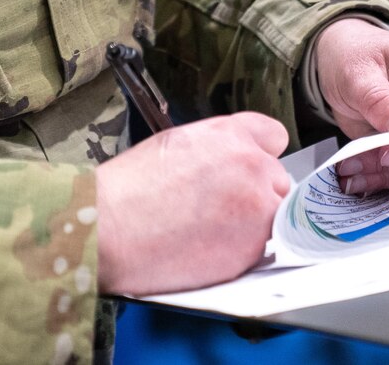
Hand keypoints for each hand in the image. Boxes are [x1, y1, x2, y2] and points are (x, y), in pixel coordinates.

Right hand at [95, 112, 292, 295]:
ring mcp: (256, 207)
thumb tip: (233, 164)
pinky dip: (241, 254)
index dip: (261, 157)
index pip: (274, 137)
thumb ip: (218, 149)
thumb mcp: (178, 144)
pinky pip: (260, 250)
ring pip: (274, 218)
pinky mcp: (252, 248)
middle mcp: (251, 165)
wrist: (110, 228)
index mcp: (230, 135)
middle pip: (278, 182)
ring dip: (253, 226)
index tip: (251, 172)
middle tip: (222, 210)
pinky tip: (207, 250)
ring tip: (211, 233)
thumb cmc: (131, 188)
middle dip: (257, 196)